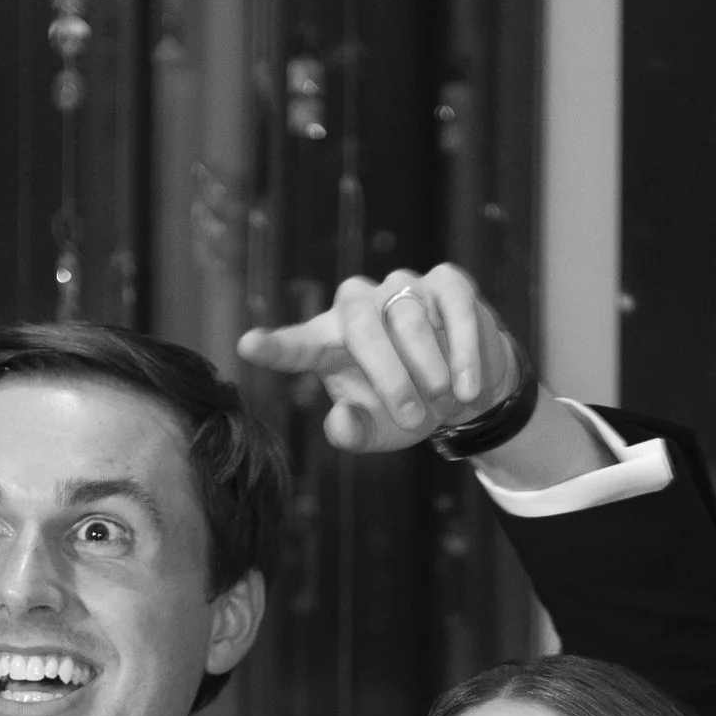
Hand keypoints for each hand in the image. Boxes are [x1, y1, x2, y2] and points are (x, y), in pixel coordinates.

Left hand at [236, 264, 518, 457]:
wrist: (467, 393)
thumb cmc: (411, 408)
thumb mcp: (379, 431)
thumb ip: (354, 432)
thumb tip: (339, 424)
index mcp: (331, 342)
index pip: (297, 344)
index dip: (275, 346)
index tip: (248, 346)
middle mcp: (359, 307)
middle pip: (362, 326)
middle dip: (389, 376)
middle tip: (411, 416)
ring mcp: (402, 288)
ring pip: (409, 317)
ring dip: (429, 367)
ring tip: (444, 398)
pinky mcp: (446, 283)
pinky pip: (453, 306)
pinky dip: (463, 349)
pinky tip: (468, 385)